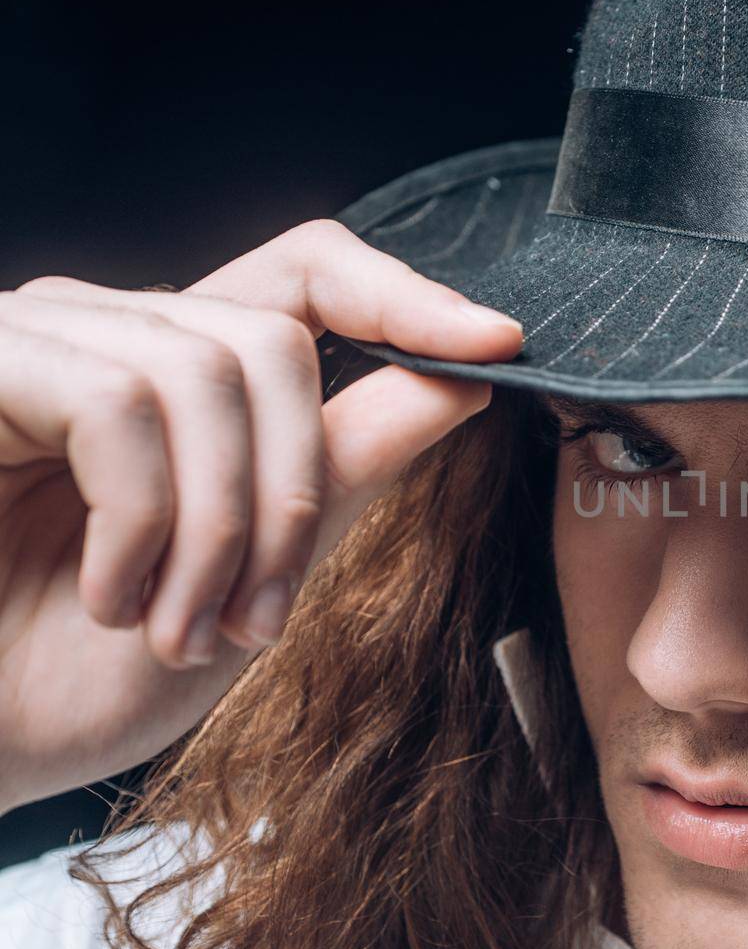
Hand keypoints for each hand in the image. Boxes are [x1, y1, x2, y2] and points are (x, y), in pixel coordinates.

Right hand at [0, 219, 523, 814]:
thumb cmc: (71, 672)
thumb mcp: (249, 576)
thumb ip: (345, 467)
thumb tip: (460, 381)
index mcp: (177, 374)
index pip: (307, 276)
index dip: (404, 296)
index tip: (500, 345)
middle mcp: (109, 333)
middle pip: (277, 338)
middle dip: (296, 494)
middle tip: (255, 619)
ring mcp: (37, 340)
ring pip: (211, 371)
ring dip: (222, 530)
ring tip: (174, 629)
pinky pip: (117, 403)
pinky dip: (143, 521)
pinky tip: (112, 600)